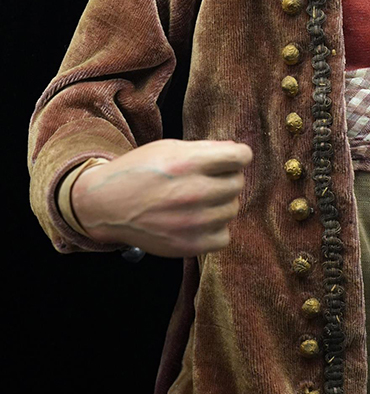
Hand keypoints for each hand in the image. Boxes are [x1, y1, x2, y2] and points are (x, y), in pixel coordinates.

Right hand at [71, 138, 252, 256]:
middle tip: (208, 180)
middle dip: (226, 178)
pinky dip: (215, 229)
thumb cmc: (139, 171)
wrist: (106, 205)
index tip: (231, 159)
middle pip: (238, 183)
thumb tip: (238, 152)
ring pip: (232, 209)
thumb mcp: (169, 148)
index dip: (239, 155)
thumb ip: (205, 149)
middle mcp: (193, 192)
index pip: (240, 156)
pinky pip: (224, 237)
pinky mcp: (188, 246)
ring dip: (220, 203)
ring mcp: (192, 222)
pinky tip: (199, 221)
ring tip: (199, 200)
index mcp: (188, 163)